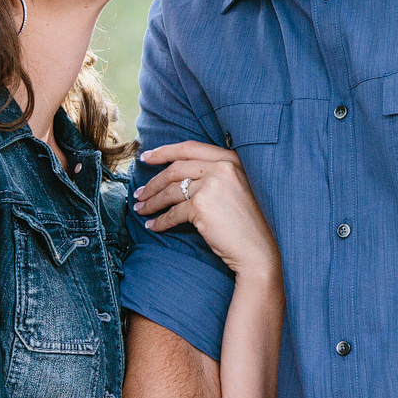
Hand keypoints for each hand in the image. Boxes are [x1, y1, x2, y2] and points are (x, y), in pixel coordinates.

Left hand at [134, 142, 280, 279]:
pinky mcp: (201, 206)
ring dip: (152, 201)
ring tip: (141, 209)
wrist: (257, 249)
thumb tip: (176, 172)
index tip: (146, 157)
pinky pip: (173, 213)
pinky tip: (153, 226)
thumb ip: (213, 174)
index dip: (164, 151)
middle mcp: (221, 168)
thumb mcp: (235, 187)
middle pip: (175, 170)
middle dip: (153, 182)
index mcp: (230, 159)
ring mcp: (211, 186)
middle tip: (139, 191)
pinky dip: (160, 221)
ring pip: (170, 191)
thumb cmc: (246, 222)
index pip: (189, 148)